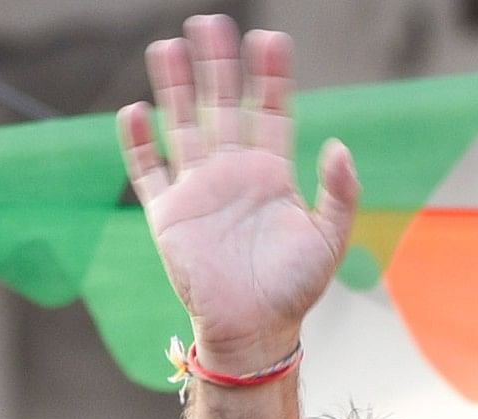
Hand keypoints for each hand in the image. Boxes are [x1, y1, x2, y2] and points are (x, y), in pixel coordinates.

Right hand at [119, 17, 358, 364]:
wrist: (255, 329)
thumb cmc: (295, 287)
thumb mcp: (329, 239)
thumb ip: (338, 193)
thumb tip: (340, 146)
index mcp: (272, 174)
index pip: (271, 113)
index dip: (270, 78)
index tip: (271, 40)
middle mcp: (232, 172)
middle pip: (222, 106)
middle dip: (218, 65)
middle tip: (212, 22)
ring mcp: (197, 188)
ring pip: (183, 124)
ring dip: (175, 87)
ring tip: (169, 46)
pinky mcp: (168, 213)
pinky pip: (148, 170)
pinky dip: (139, 142)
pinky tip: (136, 111)